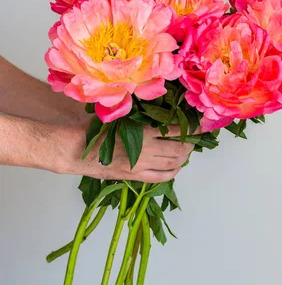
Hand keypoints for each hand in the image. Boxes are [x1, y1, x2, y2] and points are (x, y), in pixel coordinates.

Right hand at [55, 124, 193, 182]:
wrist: (77, 151)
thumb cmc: (95, 129)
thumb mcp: (119, 114)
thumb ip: (139, 113)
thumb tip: (160, 106)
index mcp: (143, 131)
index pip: (177, 129)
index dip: (193, 128)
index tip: (201, 124)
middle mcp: (146, 150)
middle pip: (180, 148)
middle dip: (192, 143)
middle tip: (195, 137)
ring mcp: (142, 166)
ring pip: (173, 163)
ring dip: (184, 156)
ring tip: (188, 149)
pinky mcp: (135, 177)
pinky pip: (161, 177)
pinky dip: (173, 172)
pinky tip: (177, 167)